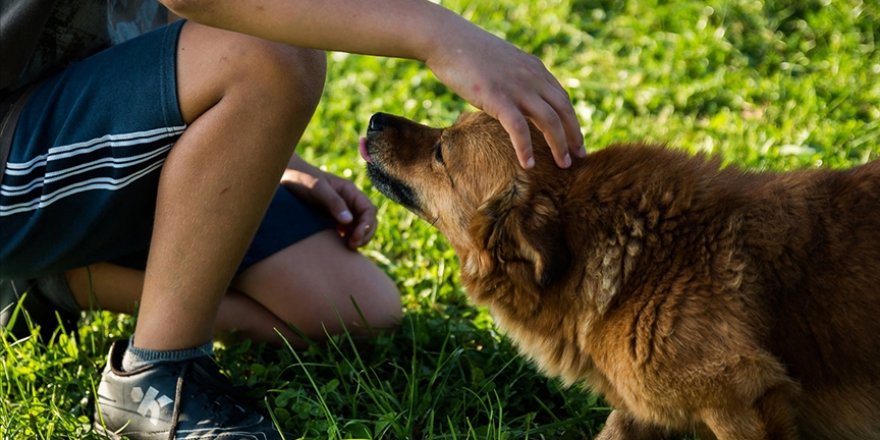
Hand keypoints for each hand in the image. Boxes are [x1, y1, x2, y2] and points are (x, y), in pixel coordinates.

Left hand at [281, 156, 376, 249]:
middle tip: (352, 245)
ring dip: (358, 238)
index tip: (355, 237)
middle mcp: (348, 201)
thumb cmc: (300, 178)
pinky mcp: (331, 219)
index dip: (367, 225)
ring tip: (348, 247)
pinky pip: (346, 231)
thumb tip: (349, 221)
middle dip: (365, 234)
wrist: (283, 176)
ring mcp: (340, 211)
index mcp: (349, 191)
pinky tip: (340, 246)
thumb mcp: (317, 188)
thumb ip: (334, 203)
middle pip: (368, 220)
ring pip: (359, 227)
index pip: (369, 210)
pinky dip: (347, 239)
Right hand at [424, 24, 584, 168]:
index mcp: (534, 69)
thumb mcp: (502, 64)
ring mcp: (517, 87)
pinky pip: (519, 128)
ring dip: (559, 145)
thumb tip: (515, 99)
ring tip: (563, 165)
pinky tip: (528, 165)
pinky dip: (526, 148)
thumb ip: (515, 79)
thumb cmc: (468, 54)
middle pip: (563, 110)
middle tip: (579, 156)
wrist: (447, 40)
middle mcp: (532, 77)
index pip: (562, 98)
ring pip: (549, 120)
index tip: (575, 140)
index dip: (571, 120)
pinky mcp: (498, 98)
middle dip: (574, 135)